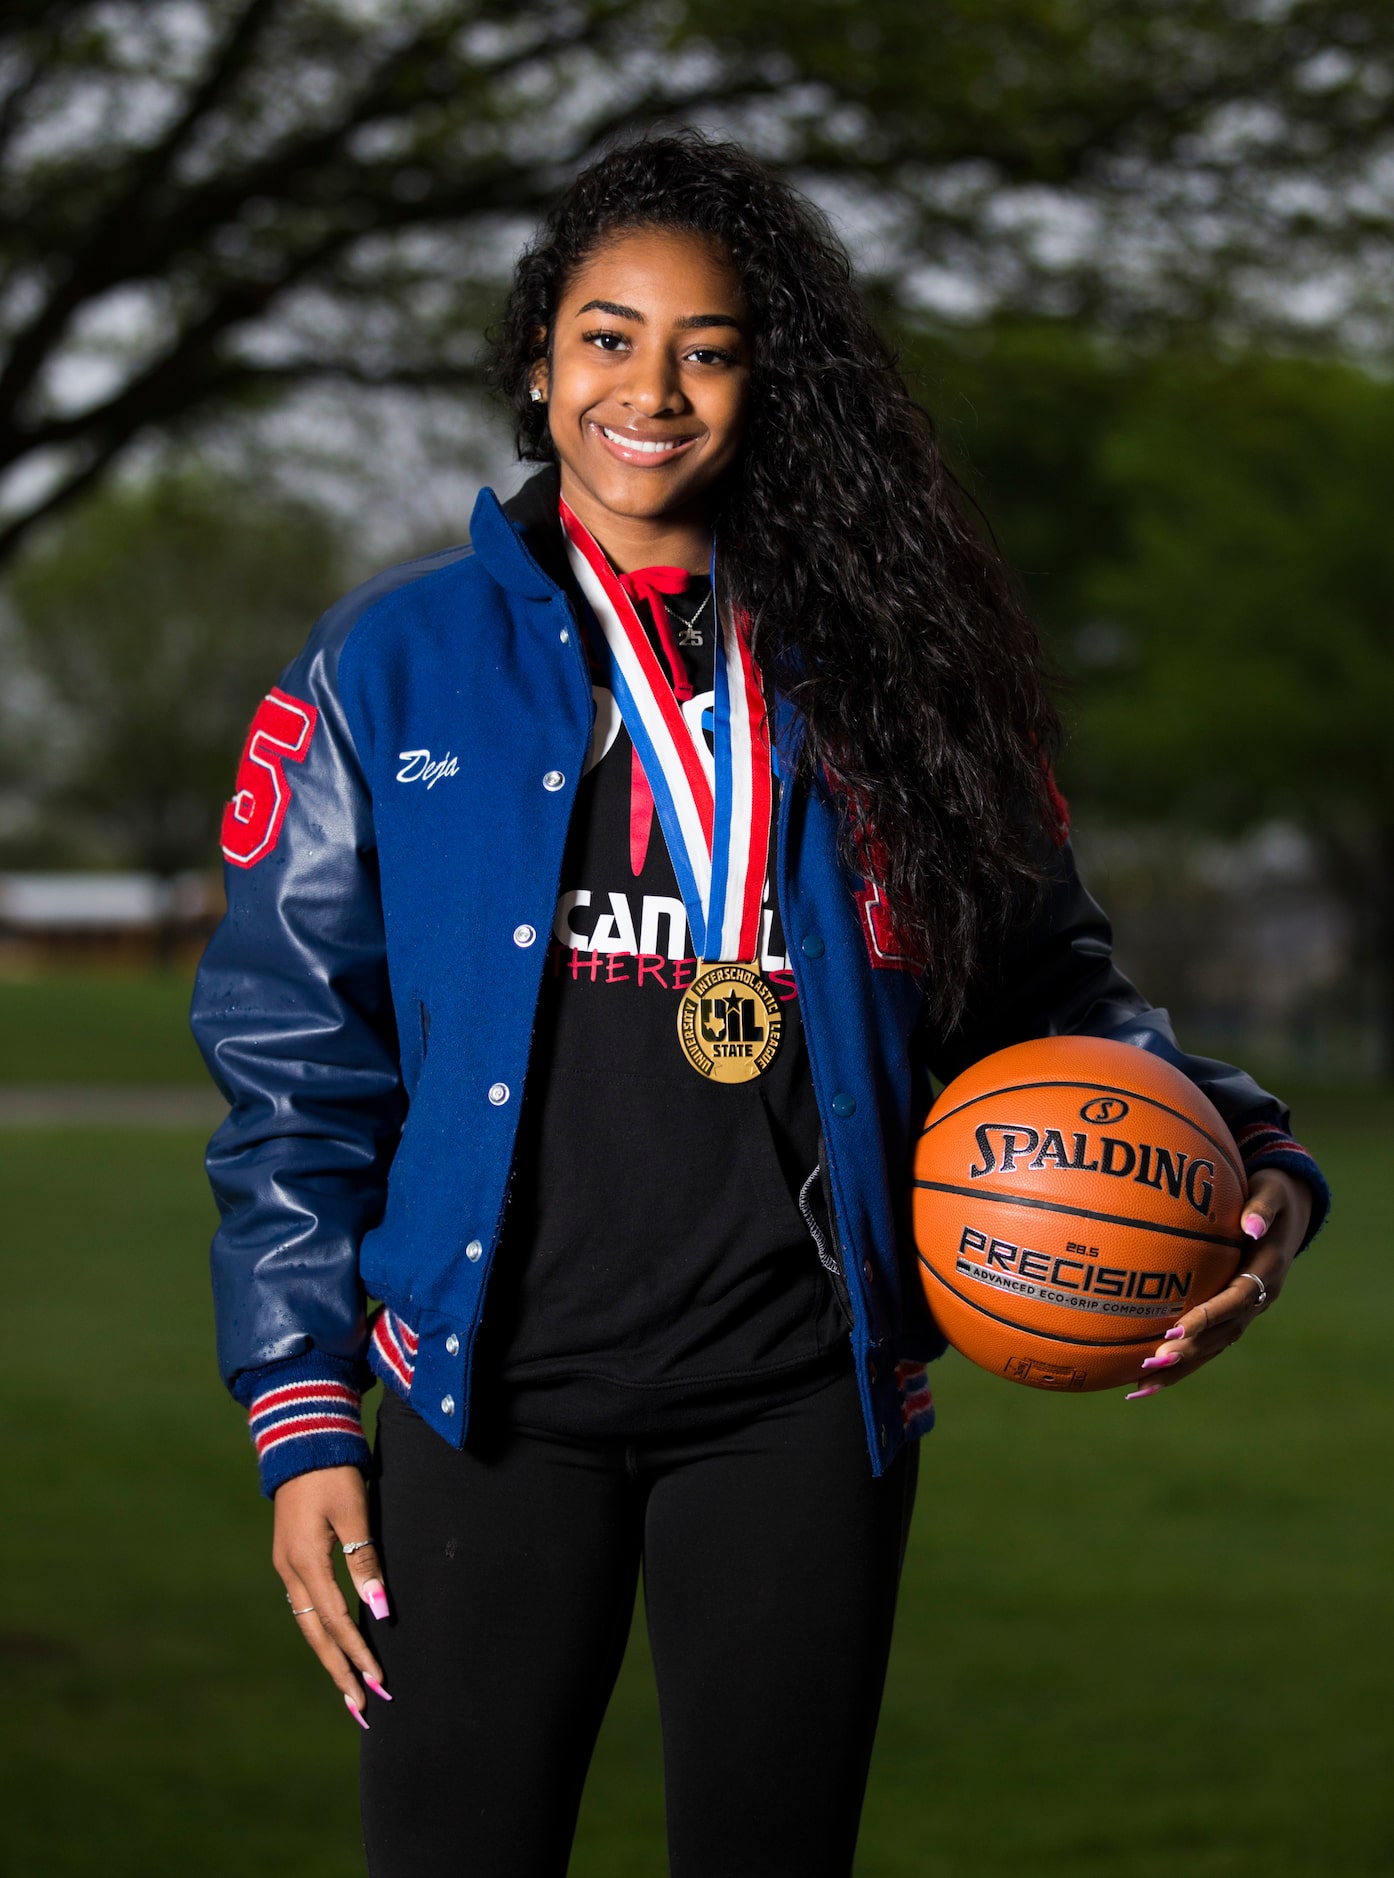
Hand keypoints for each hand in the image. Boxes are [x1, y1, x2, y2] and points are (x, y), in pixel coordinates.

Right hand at [272, 1464, 391, 1727]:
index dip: (358, 1652)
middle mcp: (290, 1572)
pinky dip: (322, 1631)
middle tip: (360, 1707)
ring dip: (330, 1655)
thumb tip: (379, 1608)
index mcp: (305, 1563)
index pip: (336, 1621)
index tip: (379, 1681)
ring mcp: (287, 1566)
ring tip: (349, 1688)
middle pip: (316, 1634)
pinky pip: (306, 1606)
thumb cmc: (333, 1474)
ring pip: (308, 1624)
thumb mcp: (353, 1513)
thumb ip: (365, 1560)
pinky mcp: (291, 1558)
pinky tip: (334, 1645)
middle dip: (339, 1671)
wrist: (300, 1441)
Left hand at [1128, 1169, 1312, 1398]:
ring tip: (1141, 1386)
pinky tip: (1144, 1375)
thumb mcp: (1271, 1192)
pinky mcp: (1234, 1314)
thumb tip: (1251, 1225)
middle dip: (1189, 1352)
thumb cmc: (1271, 1193)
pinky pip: (1208, 1341)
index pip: (1236, 1300)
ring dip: (1181, 1368)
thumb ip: (1261, 1208)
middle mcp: (1259, 1299)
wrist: (1290, 1210)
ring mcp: (1248, 1311)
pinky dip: (1181, 1360)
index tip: (1177, 1328)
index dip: (1208, 1316)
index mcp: (1268, 1272)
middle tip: (1151, 1364)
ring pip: (1214, 1346)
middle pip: (1222, 1334)